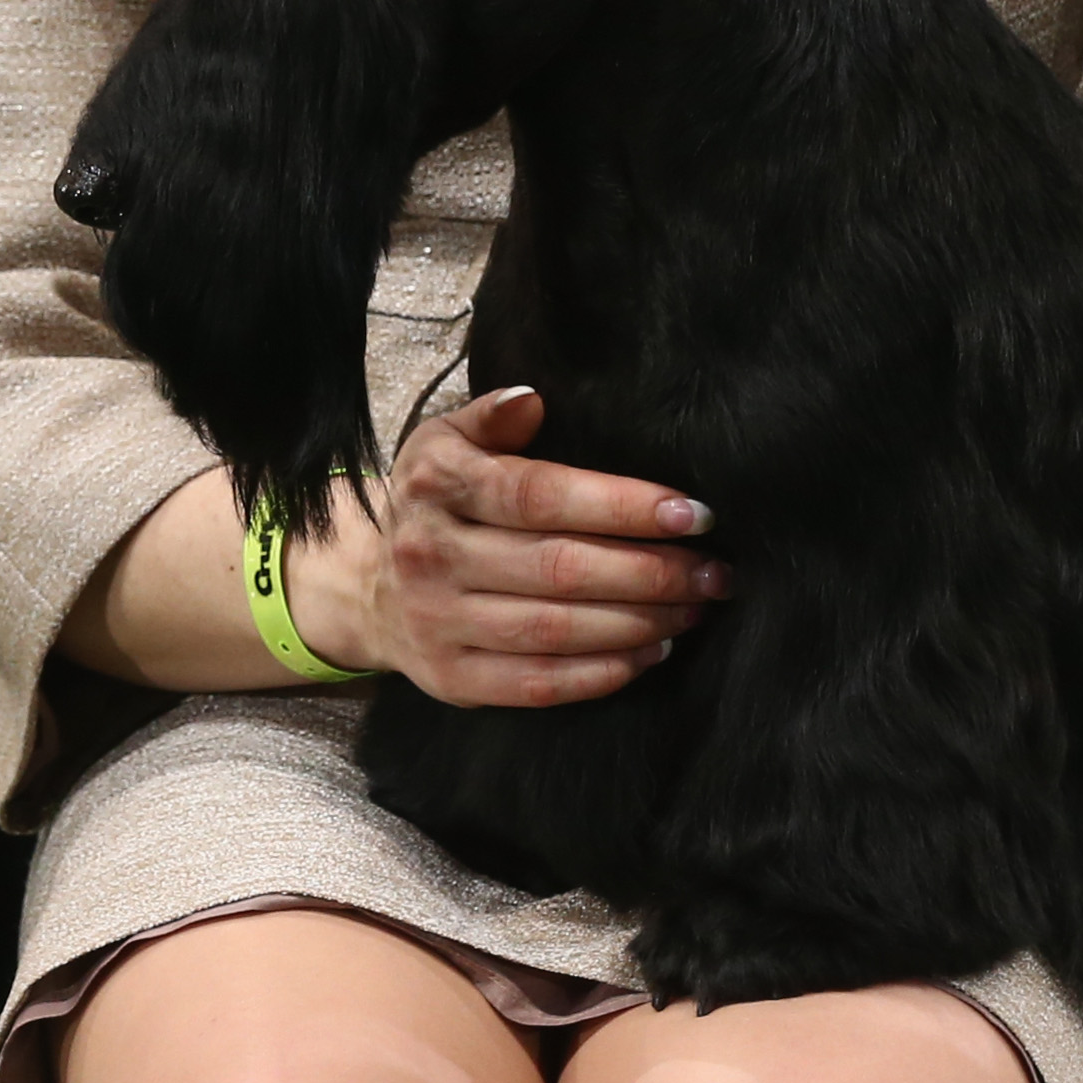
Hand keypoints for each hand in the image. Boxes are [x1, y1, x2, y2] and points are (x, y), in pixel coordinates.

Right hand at [289, 387, 728, 706]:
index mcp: (436, 484)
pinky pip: (539, 683)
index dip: (622, 506)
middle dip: (651, 571)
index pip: (539, 495)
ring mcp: (438, 622)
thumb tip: (533, 399)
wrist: (368, 587)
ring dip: (639, 622)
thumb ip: (491, 418)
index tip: (692, 513)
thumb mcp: (445, 443)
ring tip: (693, 608)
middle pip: (558, 567)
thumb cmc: (435, 505)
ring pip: (555, 629)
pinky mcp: (453, 678)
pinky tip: (651, 652)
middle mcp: (430, 553)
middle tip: (714, 571)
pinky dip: (603, 672)